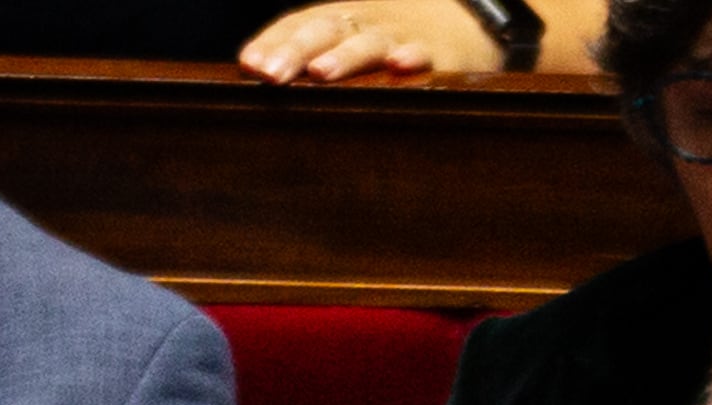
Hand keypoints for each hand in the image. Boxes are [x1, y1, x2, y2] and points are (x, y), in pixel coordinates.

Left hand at [240, 0, 491, 80]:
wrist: (462, 19)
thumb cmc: (389, 38)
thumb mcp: (347, 40)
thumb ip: (305, 58)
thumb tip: (253, 77)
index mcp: (337, 21)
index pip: (298, 24)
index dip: (273, 42)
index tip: (248, 64)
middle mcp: (363, 23)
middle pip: (325, 30)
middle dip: (295, 51)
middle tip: (270, 73)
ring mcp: (399, 35)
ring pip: (369, 43)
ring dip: (344, 57)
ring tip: (320, 72)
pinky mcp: (437, 52)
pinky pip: (424, 53)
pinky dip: (413, 57)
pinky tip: (401, 65)